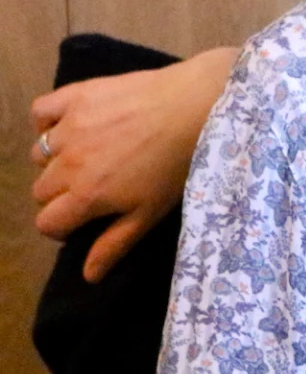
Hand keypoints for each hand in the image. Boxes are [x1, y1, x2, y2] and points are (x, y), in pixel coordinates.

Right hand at [29, 45, 236, 280]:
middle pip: (41, 190)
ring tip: (90, 154)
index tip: (87, 216)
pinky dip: (48, 120)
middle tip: (94, 183)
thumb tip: (87, 277)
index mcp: (85, 196)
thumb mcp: (151, 212)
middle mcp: (68, 164)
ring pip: (40, 154)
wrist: (199, 106)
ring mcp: (69, 128)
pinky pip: (41, 111)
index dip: (64, 225)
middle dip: (61, 194)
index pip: (47, 223)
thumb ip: (115, 244)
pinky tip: (72, 125)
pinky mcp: (77, 96)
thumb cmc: (179, 164)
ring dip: (57, 159)